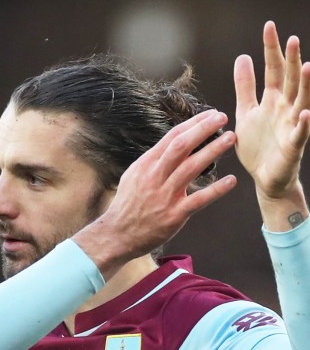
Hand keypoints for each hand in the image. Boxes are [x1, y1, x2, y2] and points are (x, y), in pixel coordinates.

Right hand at [73, 110, 236, 278]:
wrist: (117, 234)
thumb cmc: (128, 205)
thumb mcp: (134, 176)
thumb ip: (153, 162)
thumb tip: (171, 147)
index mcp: (146, 164)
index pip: (171, 138)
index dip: (192, 124)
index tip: (210, 115)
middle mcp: (155, 176)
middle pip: (181, 146)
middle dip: (202, 129)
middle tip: (222, 118)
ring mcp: (165, 195)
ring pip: (191, 167)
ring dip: (212, 151)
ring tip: (230, 138)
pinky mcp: (174, 214)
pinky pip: (199, 199)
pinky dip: (216, 189)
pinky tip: (231, 180)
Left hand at [234, 21, 309, 229]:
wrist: (264, 178)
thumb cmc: (258, 144)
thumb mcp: (246, 111)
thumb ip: (245, 86)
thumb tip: (242, 57)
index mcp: (272, 99)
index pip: (272, 69)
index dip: (271, 49)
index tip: (269, 26)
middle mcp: (285, 108)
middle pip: (289, 80)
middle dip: (291, 60)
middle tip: (292, 38)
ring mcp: (292, 125)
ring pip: (301, 101)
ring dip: (306, 85)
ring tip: (308, 66)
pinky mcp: (294, 146)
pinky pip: (301, 133)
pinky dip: (304, 123)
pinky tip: (306, 112)